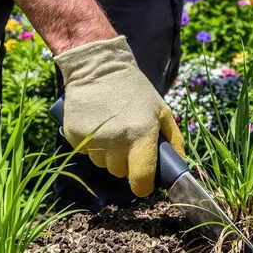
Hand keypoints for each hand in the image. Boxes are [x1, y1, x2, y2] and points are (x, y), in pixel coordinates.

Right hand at [54, 36, 184, 196]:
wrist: (98, 67)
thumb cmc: (135, 90)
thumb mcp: (161, 110)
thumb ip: (174, 141)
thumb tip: (178, 166)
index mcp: (141, 135)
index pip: (141, 180)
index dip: (143, 185)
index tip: (144, 181)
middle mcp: (116, 141)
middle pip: (120, 173)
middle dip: (126, 161)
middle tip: (126, 136)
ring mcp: (93, 140)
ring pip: (103, 164)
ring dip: (108, 153)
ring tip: (110, 127)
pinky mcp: (74, 136)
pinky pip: (86, 153)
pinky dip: (92, 144)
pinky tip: (96, 123)